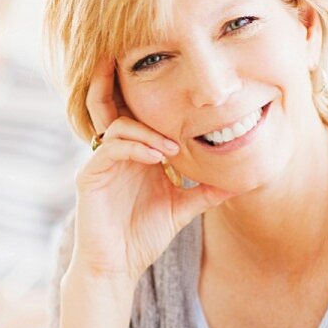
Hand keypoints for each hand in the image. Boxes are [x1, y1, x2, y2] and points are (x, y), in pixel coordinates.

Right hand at [72, 58, 233, 283]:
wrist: (118, 267)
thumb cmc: (143, 237)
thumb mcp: (181, 209)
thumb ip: (204, 192)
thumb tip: (238, 182)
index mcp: (134, 154)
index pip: (139, 115)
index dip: (155, 100)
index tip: (184, 91)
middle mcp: (116, 153)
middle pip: (112, 106)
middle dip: (117, 81)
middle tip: (131, 60)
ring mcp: (101, 163)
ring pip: (118, 125)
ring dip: (148, 131)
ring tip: (173, 148)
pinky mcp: (90, 177)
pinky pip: (110, 149)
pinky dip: (135, 148)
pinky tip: (157, 158)